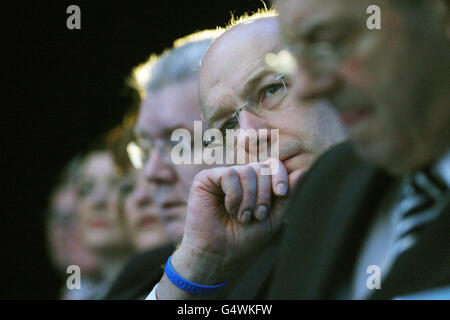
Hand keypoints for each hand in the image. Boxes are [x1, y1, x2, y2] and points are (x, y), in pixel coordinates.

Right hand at [173, 158, 303, 283]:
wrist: (220, 253)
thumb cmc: (244, 237)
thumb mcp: (273, 217)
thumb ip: (287, 195)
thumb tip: (301, 172)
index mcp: (255, 182)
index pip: (272, 165)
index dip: (279, 175)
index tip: (281, 193)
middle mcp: (239, 176)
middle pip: (261, 167)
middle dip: (264, 193)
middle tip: (258, 215)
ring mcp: (222, 176)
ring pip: (246, 171)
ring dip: (249, 198)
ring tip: (243, 217)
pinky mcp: (206, 178)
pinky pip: (229, 174)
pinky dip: (234, 195)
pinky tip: (229, 210)